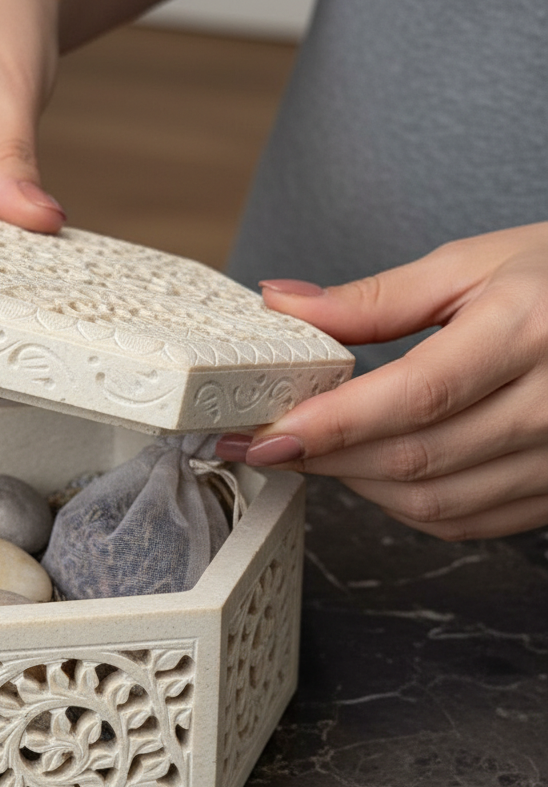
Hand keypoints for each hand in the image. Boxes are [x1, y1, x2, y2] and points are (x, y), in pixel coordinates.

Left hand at [216, 223, 547, 539]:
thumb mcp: (472, 265)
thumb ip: (374, 299)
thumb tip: (282, 304)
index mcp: (530, 330)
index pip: (416, 396)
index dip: (334, 425)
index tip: (267, 434)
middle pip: (416, 458)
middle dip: (325, 459)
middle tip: (266, 444)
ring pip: (436, 503)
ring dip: (358, 486)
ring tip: (315, 455)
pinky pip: (469, 521)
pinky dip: (406, 506)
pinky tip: (373, 474)